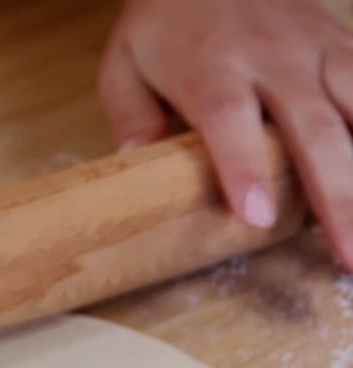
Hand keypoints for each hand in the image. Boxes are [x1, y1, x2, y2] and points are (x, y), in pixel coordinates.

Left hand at [98, 0, 352, 264]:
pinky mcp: (340, 47)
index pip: (229, 119)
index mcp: (209, 66)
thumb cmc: (163, 24)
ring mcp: (315, 50)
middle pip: (310, 129)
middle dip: (335, 195)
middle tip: (348, 257)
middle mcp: (272, 57)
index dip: (244, 167)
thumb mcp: (125, 64)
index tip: (257, 216)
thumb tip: (136, 164)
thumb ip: (132, 116)